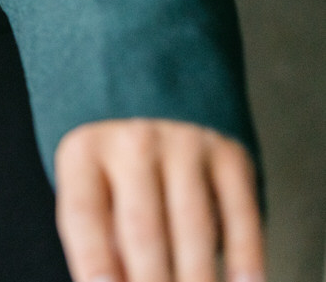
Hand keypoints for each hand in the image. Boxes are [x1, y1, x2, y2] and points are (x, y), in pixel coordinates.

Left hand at [55, 118, 264, 281]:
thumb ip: (96, 224)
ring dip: (197, 280)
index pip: (84, 218)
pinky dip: (245, 256)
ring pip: (193, 229)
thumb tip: (112, 278)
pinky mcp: (227, 151)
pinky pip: (240, 212)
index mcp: (83, 151)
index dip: (94, 265)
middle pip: (142, 231)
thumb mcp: (86, 168)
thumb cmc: (112, 141)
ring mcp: (183, 145)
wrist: (150, 67)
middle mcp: (131, 145)